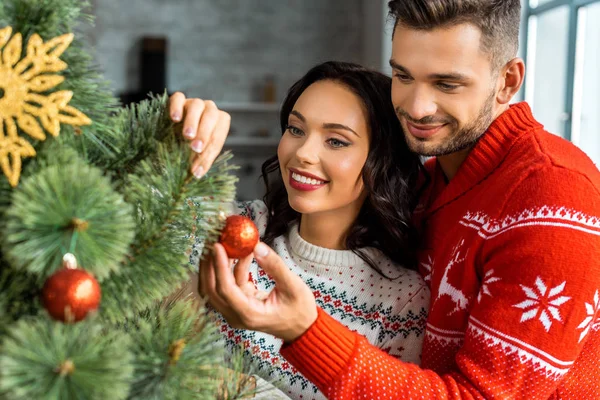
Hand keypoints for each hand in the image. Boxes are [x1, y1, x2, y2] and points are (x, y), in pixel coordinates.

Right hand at [169, 92, 230, 178]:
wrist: (169, 130)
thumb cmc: (187, 144)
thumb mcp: (195, 153)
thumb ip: (199, 159)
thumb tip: (196, 174)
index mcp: (219, 122)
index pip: (219, 135)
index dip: (210, 152)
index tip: (198, 168)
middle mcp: (209, 109)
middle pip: (211, 117)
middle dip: (205, 134)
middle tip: (195, 148)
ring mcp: (194, 102)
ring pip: (197, 106)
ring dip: (193, 121)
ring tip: (187, 135)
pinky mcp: (178, 99)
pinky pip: (178, 98)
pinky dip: (177, 107)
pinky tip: (174, 119)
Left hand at [199, 242, 317, 342]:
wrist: (302, 328)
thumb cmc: (300, 310)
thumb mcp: (293, 286)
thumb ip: (275, 266)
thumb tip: (256, 246)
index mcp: (249, 314)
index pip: (225, 289)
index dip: (219, 266)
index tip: (217, 246)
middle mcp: (237, 315)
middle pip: (212, 289)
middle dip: (209, 264)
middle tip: (213, 240)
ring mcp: (235, 311)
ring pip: (216, 286)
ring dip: (216, 265)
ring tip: (224, 243)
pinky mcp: (238, 304)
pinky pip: (229, 284)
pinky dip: (231, 268)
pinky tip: (241, 253)